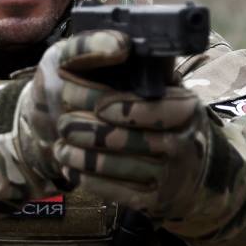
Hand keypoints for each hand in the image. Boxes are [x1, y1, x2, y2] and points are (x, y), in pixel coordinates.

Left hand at [21, 29, 215, 219]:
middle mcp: (185, 144)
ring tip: (60, 146)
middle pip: (128, 139)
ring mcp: (171, 177)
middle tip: (63, 123)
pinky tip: (71, 168)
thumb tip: (119, 43)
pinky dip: (88, 179)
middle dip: (89, 130)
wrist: (184, 174)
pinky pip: (116, 193)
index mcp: (185, 108)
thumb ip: (136, 62)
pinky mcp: (154, 203)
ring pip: (118, 167)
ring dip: (81, 156)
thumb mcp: (155, 85)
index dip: (121, 106)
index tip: (95, 104)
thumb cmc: (155, 117)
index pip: (153, 108)